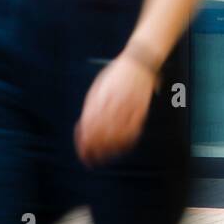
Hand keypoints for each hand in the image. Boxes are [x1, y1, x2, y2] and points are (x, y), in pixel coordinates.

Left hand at [74, 53, 158, 167]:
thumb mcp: (97, 89)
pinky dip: (127, 143)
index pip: (88, 129)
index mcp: (98, 100)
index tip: (83, 154)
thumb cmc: (115, 75)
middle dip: (94, 152)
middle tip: (91, 161)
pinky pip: (134, 132)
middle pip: (101, 135)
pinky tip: (122, 148)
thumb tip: (84, 129)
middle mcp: (112, 105)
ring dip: (110, 151)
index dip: (84, 144)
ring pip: (117, 137)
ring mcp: (127, 108)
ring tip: (105, 158)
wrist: (138, 62)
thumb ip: (91, 108)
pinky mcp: (141, 110)